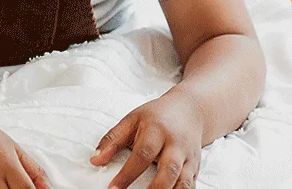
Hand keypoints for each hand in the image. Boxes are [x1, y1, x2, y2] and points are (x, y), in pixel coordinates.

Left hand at [91, 89, 205, 188]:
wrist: (189, 110)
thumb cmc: (157, 116)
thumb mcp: (132, 120)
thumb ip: (112, 139)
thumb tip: (95, 159)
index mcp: (157, 130)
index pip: (142, 154)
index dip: (127, 174)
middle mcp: (176, 144)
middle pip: (169, 169)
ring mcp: (188, 157)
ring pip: (184, 181)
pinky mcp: (195, 167)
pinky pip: (191, 186)